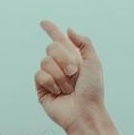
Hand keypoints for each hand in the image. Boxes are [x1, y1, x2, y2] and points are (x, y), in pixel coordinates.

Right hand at [33, 19, 105, 134]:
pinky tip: (58, 92)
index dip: (51, 30)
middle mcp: (59, 66)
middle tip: (74, 73)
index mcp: (72, 58)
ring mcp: (49, 77)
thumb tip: (69, 30)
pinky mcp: (41, 88)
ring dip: (60, 75)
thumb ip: (84, 42)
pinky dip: (51, 82)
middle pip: (51, 47)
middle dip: (64, 59)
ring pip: (45, 61)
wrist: (85, 112)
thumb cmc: (92, 91)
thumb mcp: (94, 62)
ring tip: (68, 88)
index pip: (58, 40)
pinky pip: (39, 75)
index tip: (44, 23)